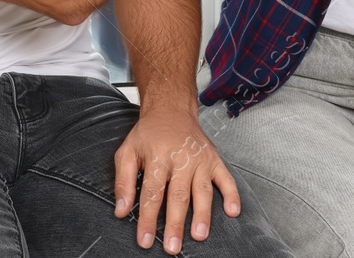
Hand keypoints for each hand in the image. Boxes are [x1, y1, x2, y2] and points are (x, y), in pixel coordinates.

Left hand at [114, 106, 240, 253]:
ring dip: (202, 214)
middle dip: (174, 223)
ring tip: (198, 235)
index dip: (147, 219)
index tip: (145, 240)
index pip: (152, 193)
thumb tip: (121, 210)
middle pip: (178, 195)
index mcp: (158, 156)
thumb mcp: (127, 151)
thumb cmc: (148, 133)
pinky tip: (232, 211)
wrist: (171, 109)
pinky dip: (231, 195)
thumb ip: (123, 181)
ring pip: (202, 190)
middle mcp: (182, 157)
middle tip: (172, 247)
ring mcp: (201, 159)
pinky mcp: (214, 159)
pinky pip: (226, 178)